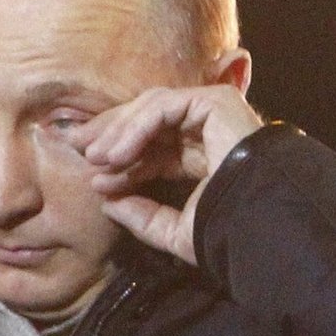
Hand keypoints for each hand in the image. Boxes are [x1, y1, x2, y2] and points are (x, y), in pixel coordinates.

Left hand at [70, 84, 263, 265]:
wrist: (259, 224)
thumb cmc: (226, 233)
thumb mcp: (174, 231)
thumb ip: (142, 217)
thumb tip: (107, 204)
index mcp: (200, 158)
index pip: (151, 149)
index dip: (119, 160)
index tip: (92, 177)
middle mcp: (206, 133)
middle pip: (147, 123)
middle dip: (109, 134)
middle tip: (76, 148)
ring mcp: (214, 113)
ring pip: (151, 109)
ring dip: (118, 131)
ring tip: (95, 156)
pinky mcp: (216, 101)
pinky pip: (165, 106)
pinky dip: (136, 126)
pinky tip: (117, 152)